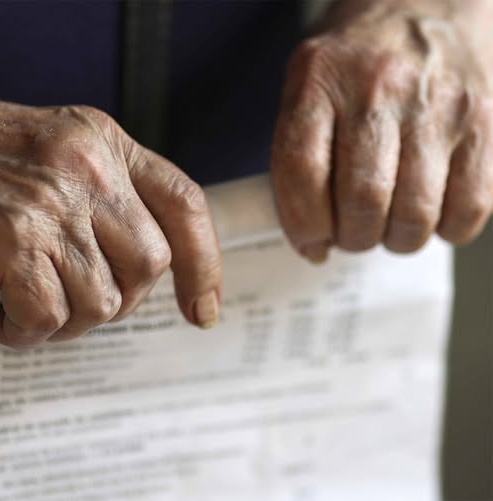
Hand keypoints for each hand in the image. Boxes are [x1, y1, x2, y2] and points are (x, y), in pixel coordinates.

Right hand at [0, 78, 221, 346]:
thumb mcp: (48, 150)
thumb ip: (96, 195)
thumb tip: (125, 262)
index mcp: (104, 142)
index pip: (184, 204)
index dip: (202, 262)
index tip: (201, 307)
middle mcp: (89, 170)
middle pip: (149, 263)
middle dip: (121, 299)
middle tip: (78, 302)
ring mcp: (53, 206)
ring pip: (103, 300)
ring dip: (68, 322)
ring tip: (29, 310)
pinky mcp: (13, 243)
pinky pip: (50, 316)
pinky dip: (27, 332)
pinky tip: (1, 317)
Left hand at [271, 0, 492, 261]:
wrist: (425, 4)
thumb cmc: (357, 60)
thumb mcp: (306, 86)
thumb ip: (296, 153)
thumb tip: (311, 239)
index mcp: (320, 80)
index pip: (302, 173)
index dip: (303, 226)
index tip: (311, 243)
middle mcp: (379, 89)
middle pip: (363, 202)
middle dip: (353, 239)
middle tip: (352, 234)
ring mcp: (438, 105)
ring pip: (415, 216)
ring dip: (396, 240)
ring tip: (388, 225)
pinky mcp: (484, 122)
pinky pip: (469, 208)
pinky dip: (445, 228)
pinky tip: (429, 210)